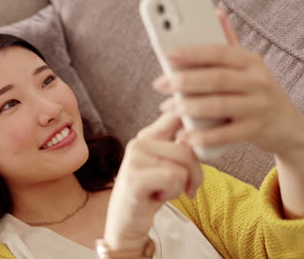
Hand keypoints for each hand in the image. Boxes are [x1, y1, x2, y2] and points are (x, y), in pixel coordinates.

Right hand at [104, 113, 202, 250]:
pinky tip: (157, 196)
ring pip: (182, 164)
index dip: (197, 119)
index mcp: (148, 135)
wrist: (127, 222)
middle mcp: (138, 142)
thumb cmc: (151, 193)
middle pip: (188, 147)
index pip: (177, 114)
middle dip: (195, 172)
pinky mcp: (134, 177)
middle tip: (187, 187)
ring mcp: (134, 158)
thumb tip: (209, 127)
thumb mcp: (167, 165)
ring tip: (164, 191)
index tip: (209, 128)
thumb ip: (181, 145)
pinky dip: (172, 192)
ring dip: (181, 185)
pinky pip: (172, 178)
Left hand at [152, 10, 303, 155]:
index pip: (219, 53)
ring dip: (188, 107)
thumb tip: (215, 15)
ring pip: (218, 105)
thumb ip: (229, 44)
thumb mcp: (247, 66)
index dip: (192, 53)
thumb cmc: (256, 92)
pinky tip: (184, 136)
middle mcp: (257, 82)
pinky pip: (224, 134)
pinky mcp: (255, 130)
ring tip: (167, 107)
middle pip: (216, 79)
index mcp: (250, 62)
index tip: (168, 55)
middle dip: (183, 81)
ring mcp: (257, 107)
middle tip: (159, 84)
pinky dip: (202, 136)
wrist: (286, 125)